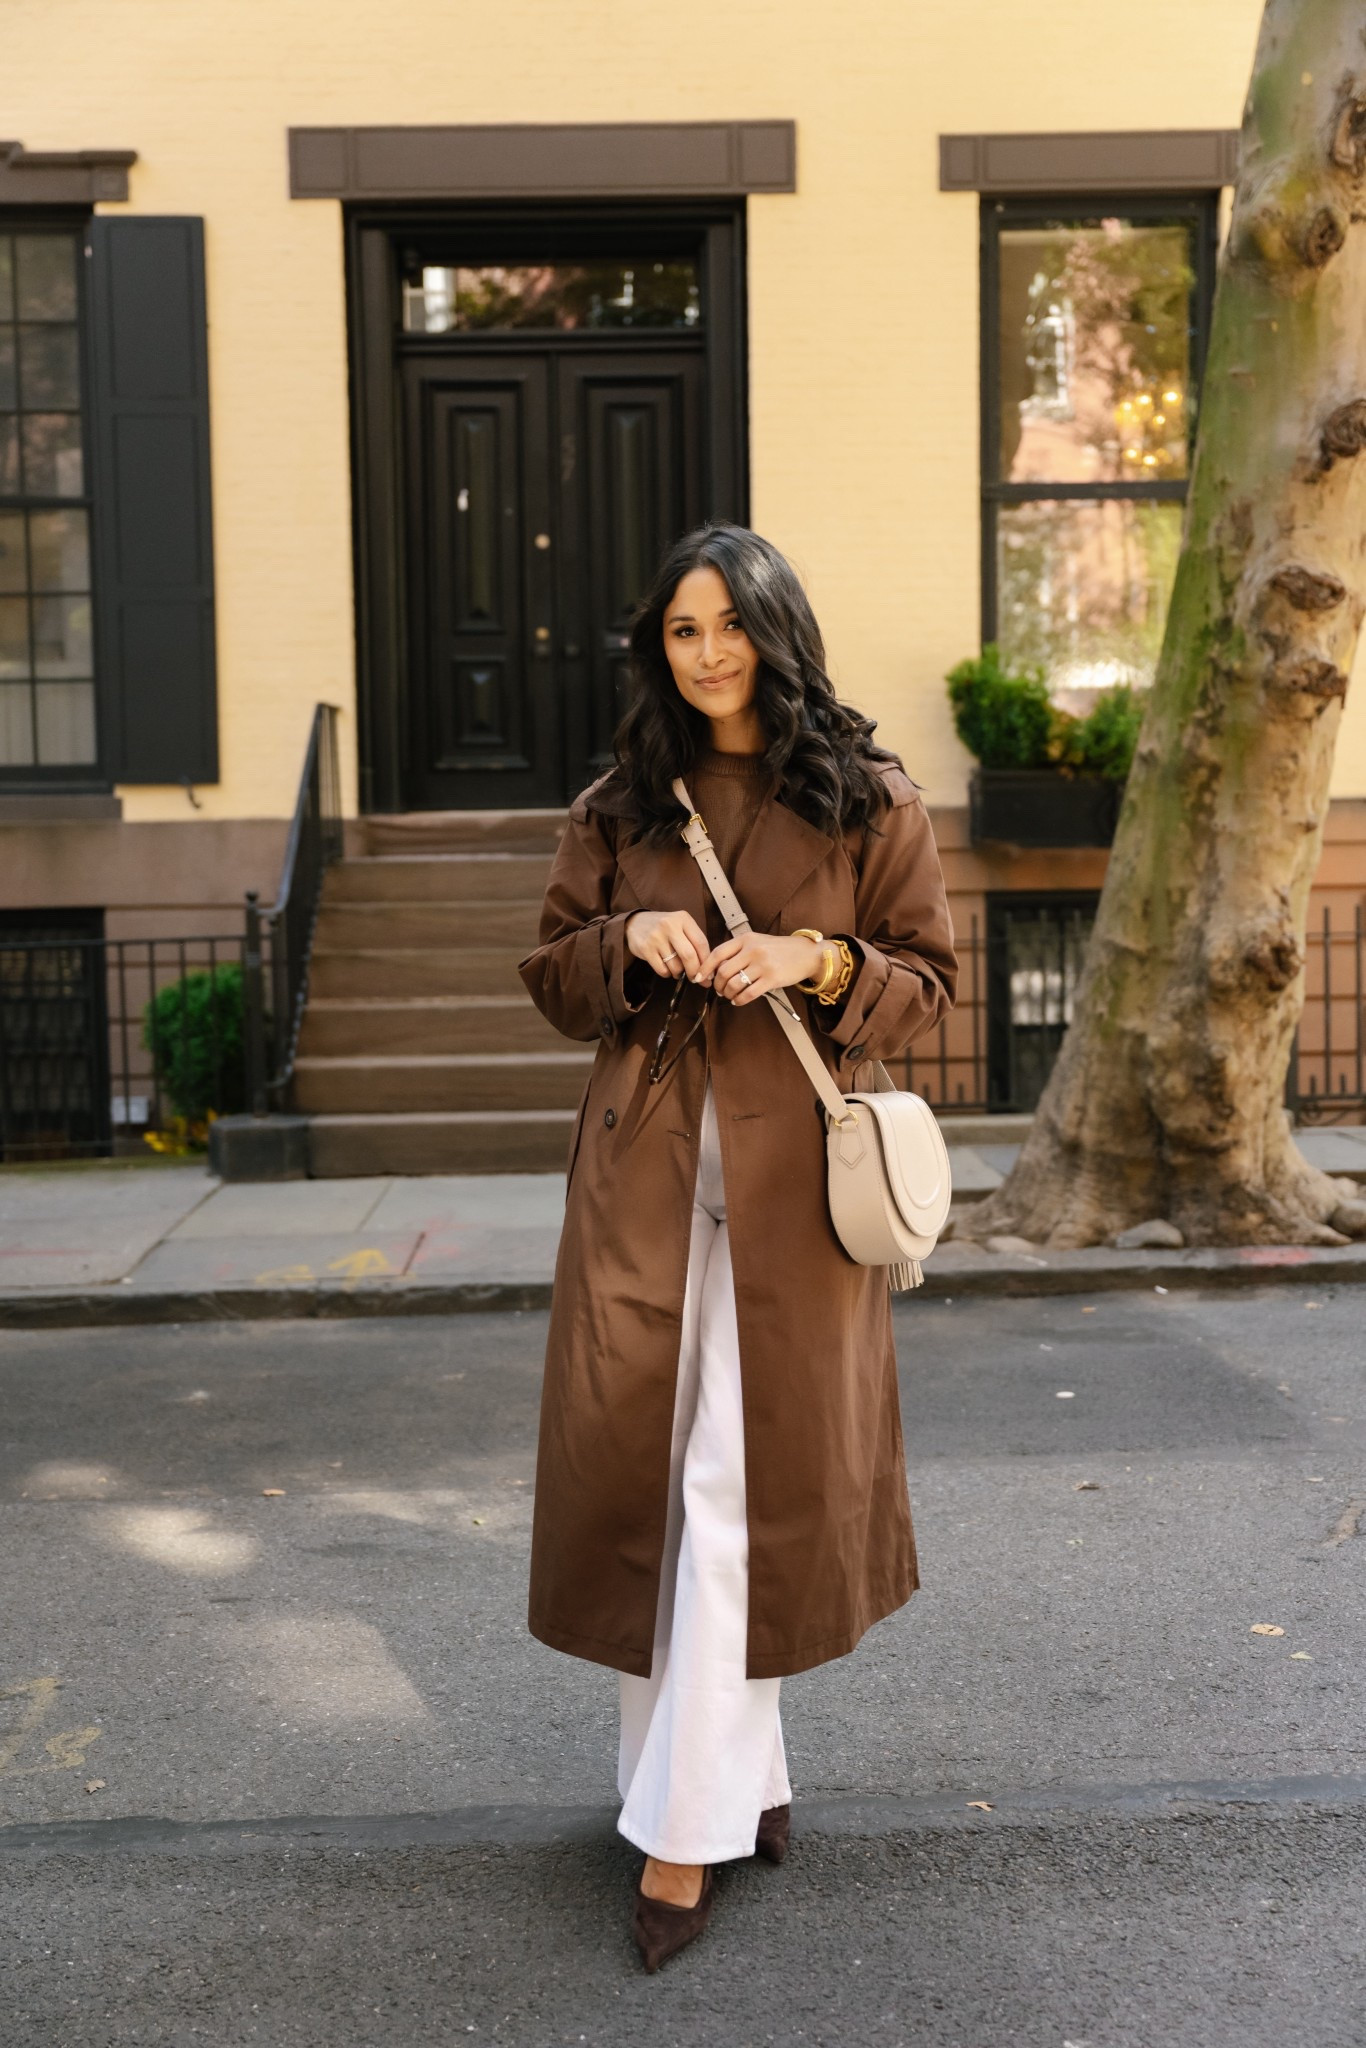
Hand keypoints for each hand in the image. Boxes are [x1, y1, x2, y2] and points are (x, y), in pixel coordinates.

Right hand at [626, 908, 709, 979]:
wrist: (635, 922)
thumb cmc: (664, 928)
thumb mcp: (681, 926)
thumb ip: (694, 942)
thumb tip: (708, 970)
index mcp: (683, 918)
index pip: (701, 942)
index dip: (706, 961)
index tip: (708, 973)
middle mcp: (669, 926)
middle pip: (689, 955)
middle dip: (695, 972)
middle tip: (696, 979)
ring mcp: (656, 937)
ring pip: (675, 965)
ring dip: (679, 973)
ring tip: (677, 969)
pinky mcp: (645, 948)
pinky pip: (662, 970)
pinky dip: (667, 973)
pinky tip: (666, 967)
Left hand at [696, 931, 825, 1005]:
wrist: (806, 953)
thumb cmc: (780, 949)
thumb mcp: (757, 941)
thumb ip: (738, 950)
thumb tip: (716, 967)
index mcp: (746, 939)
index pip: (718, 953)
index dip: (705, 967)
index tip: (698, 977)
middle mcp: (753, 950)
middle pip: (723, 971)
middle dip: (717, 984)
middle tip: (718, 990)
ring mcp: (762, 964)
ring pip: (734, 984)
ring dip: (727, 993)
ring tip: (729, 995)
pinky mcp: (771, 979)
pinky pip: (748, 993)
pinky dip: (739, 1000)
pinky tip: (738, 1000)